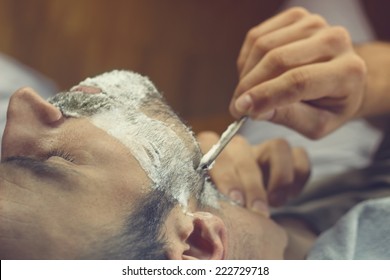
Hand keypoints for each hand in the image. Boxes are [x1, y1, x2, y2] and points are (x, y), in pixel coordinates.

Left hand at [197, 131, 310, 213]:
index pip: (214, 149)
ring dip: (280, 178)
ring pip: (279, 147)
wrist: (240, 206)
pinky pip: (300, 155)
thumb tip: (208, 213)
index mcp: (209, 148)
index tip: (234, 200)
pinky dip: (298, 177)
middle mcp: (235, 144)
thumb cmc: (219, 203)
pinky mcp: (286, 154)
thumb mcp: (208, 199)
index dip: (226, 174)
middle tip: (256, 211)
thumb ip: (205, 198)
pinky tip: (288, 196)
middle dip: (252, 185)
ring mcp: (262, 147)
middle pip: (245, 149)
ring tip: (274, 202)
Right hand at [229, 7, 366, 138]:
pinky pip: (257, 36)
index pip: (298, 81)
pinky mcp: (296, 17)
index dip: (265, 95)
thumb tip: (254, 110)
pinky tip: (251, 75)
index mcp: (347, 71)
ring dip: (246, 73)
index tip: (240, 109)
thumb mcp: (316, 124)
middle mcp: (335, 40)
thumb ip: (288, 117)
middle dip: (249, 85)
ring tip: (247, 93)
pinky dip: (247, 59)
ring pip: (263, 46)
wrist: (340, 78)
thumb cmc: (329, 105)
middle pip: (277, 59)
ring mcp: (314, 24)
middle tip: (236, 106)